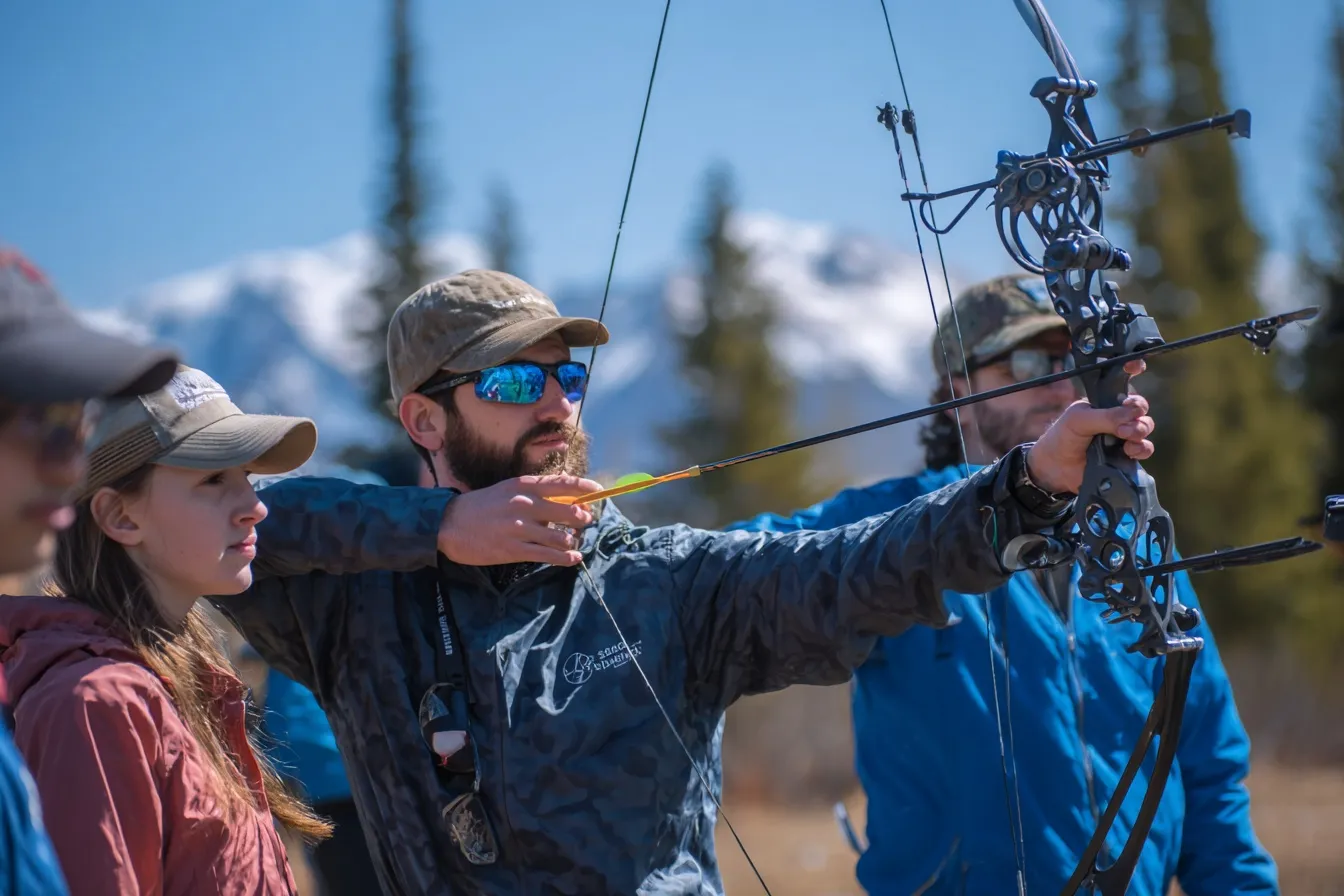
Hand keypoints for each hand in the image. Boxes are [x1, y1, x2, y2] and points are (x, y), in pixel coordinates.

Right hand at [437, 474, 602, 566]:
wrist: (449, 524)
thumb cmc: (481, 506)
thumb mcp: (508, 490)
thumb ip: (534, 493)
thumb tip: (565, 499)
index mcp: (523, 486)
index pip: (562, 483)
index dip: (584, 488)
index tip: (599, 492)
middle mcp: (524, 504)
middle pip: (568, 511)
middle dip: (582, 518)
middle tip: (586, 521)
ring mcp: (519, 528)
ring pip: (560, 537)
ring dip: (571, 540)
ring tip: (573, 542)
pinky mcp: (513, 550)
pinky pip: (547, 555)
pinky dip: (565, 558)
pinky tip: (573, 558)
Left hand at [1026, 361, 1154, 494]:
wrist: (1055, 468)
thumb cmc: (1063, 437)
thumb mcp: (1079, 421)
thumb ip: (1106, 416)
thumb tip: (1134, 414)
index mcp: (1103, 401)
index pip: (1123, 381)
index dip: (1133, 370)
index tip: (1137, 366)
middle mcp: (1116, 415)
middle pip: (1140, 407)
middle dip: (1138, 412)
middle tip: (1123, 425)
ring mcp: (1123, 435)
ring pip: (1145, 426)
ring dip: (1140, 430)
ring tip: (1124, 437)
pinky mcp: (1126, 454)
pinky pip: (1145, 448)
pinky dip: (1142, 449)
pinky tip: (1129, 451)